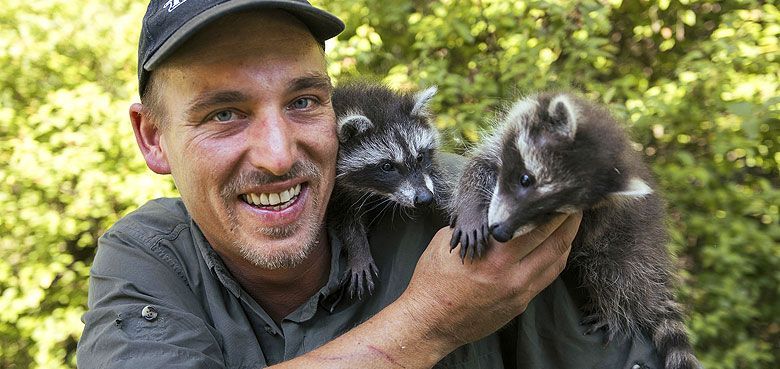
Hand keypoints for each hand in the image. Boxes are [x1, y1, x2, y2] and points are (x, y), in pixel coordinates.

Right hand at [400, 212, 581, 347]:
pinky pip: (546, 278)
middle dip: (569, 221)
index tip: (559, 194)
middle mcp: (512, 276)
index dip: (553, 209)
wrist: (429, 322)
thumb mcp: (449, 241)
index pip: (537, 227)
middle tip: (575, 203)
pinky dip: (555, 259)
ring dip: (566, 240)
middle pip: (555, 243)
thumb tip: (493, 207)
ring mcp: (519, 293)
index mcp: (494, 257)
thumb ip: (476, 225)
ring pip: (557, 262)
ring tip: (571, 223)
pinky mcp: (520, 304)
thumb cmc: (433, 280)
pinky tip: (555, 247)